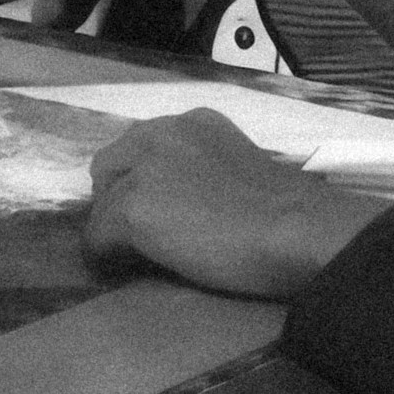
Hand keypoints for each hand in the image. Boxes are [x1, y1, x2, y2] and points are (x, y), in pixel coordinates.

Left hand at [83, 110, 371, 297]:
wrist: (296, 231)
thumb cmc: (289, 214)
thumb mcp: (242, 169)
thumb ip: (206, 171)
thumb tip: (185, 203)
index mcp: (194, 122)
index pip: (140, 146)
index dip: (141, 182)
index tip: (157, 211)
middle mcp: (162, 133)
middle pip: (109, 166)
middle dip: (119, 198)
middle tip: (140, 235)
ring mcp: (143, 170)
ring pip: (102, 205)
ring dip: (115, 231)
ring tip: (136, 257)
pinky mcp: (132, 209)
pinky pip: (97, 238)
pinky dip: (108, 256)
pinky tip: (126, 271)